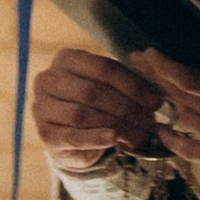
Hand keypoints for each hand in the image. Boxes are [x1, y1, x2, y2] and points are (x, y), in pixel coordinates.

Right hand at [32, 48, 164, 171]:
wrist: (68, 135)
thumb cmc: (92, 104)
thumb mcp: (106, 87)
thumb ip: (126, 86)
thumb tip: (156, 97)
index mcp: (66, 59)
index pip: (103, 68)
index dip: (132, 85)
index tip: (156, 101)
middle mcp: (48, 80)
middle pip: (93, 92)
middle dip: (127, 108)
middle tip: (150, 121)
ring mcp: (42, 107)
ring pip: (83, 114)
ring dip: (117, 125)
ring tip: (140, 134)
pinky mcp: (45, 134)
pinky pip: (72, 136)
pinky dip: (95, 138)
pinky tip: (114, 139)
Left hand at [134, 52, 199, 195]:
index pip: (188, 79)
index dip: (164, 64)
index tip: (150, 51)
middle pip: (178, 95)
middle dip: (156, 74)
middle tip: (139, 58)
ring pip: (182, 118)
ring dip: (167, 99)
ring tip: (155, 83)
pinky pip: (188, 150)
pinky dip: (172, 137)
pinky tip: (160, 128)